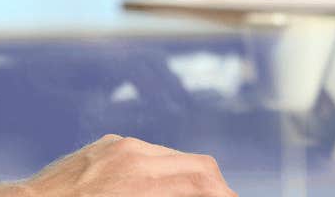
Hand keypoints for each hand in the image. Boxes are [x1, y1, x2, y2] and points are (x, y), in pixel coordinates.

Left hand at [19, 135, 235, 196]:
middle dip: (218, 187)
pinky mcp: (108, 143)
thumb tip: (194, 195)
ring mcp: (121, 146)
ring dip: (191, 178)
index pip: (204, 183)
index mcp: (143, 185)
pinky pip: (147, 151)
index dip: (226, 195)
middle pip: (200, 166)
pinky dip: (162, 168)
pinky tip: (158, 187)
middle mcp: (136, 158)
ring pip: (176, 156)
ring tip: (193, 196)